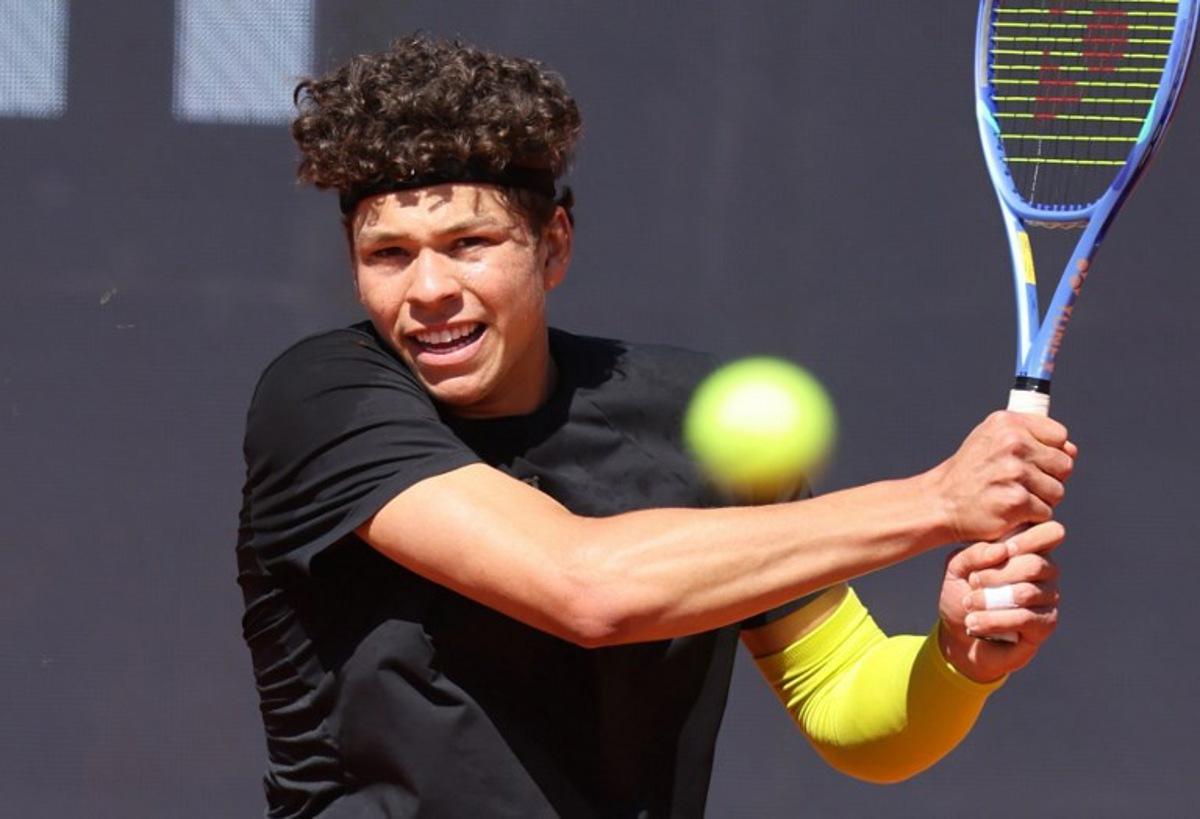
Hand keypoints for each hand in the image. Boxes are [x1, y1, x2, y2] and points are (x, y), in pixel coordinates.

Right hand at [926, 411, 1075, 543]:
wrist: (940, 502)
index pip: (1059, 436)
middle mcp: (1012, 443)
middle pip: (1064, 464)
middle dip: (1048, 478)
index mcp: (1007, 423)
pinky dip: (1031, 517)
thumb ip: (1029, 437)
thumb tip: (1071, 449)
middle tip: (1020, 484)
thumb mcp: (991, 439)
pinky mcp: (1016, 501)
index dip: (1050, 452)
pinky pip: (1046, 511)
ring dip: (1040, 499)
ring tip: (1012, 497)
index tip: (1031, 461)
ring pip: (1057, 490)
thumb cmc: (970, 473)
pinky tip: (1009, 511)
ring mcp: (1014, 472)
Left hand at [936, 521, 1062, 682]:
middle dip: (998, 574)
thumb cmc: (963, 592)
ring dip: (991, 600)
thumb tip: (1001, 550)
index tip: (1004, 549)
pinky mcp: (1046, 623)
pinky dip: (994, 620)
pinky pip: (1025, 618)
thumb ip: (974, 553)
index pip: (1050, 533)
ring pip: (1027, 593)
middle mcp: (1045, 570)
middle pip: (1035, 564)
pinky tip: (973, 623)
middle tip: (973, 582)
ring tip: (968, 605)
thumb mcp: (957, 569)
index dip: (1030, 538)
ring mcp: (1049, 597)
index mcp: (1027, 548)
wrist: (959, 633)